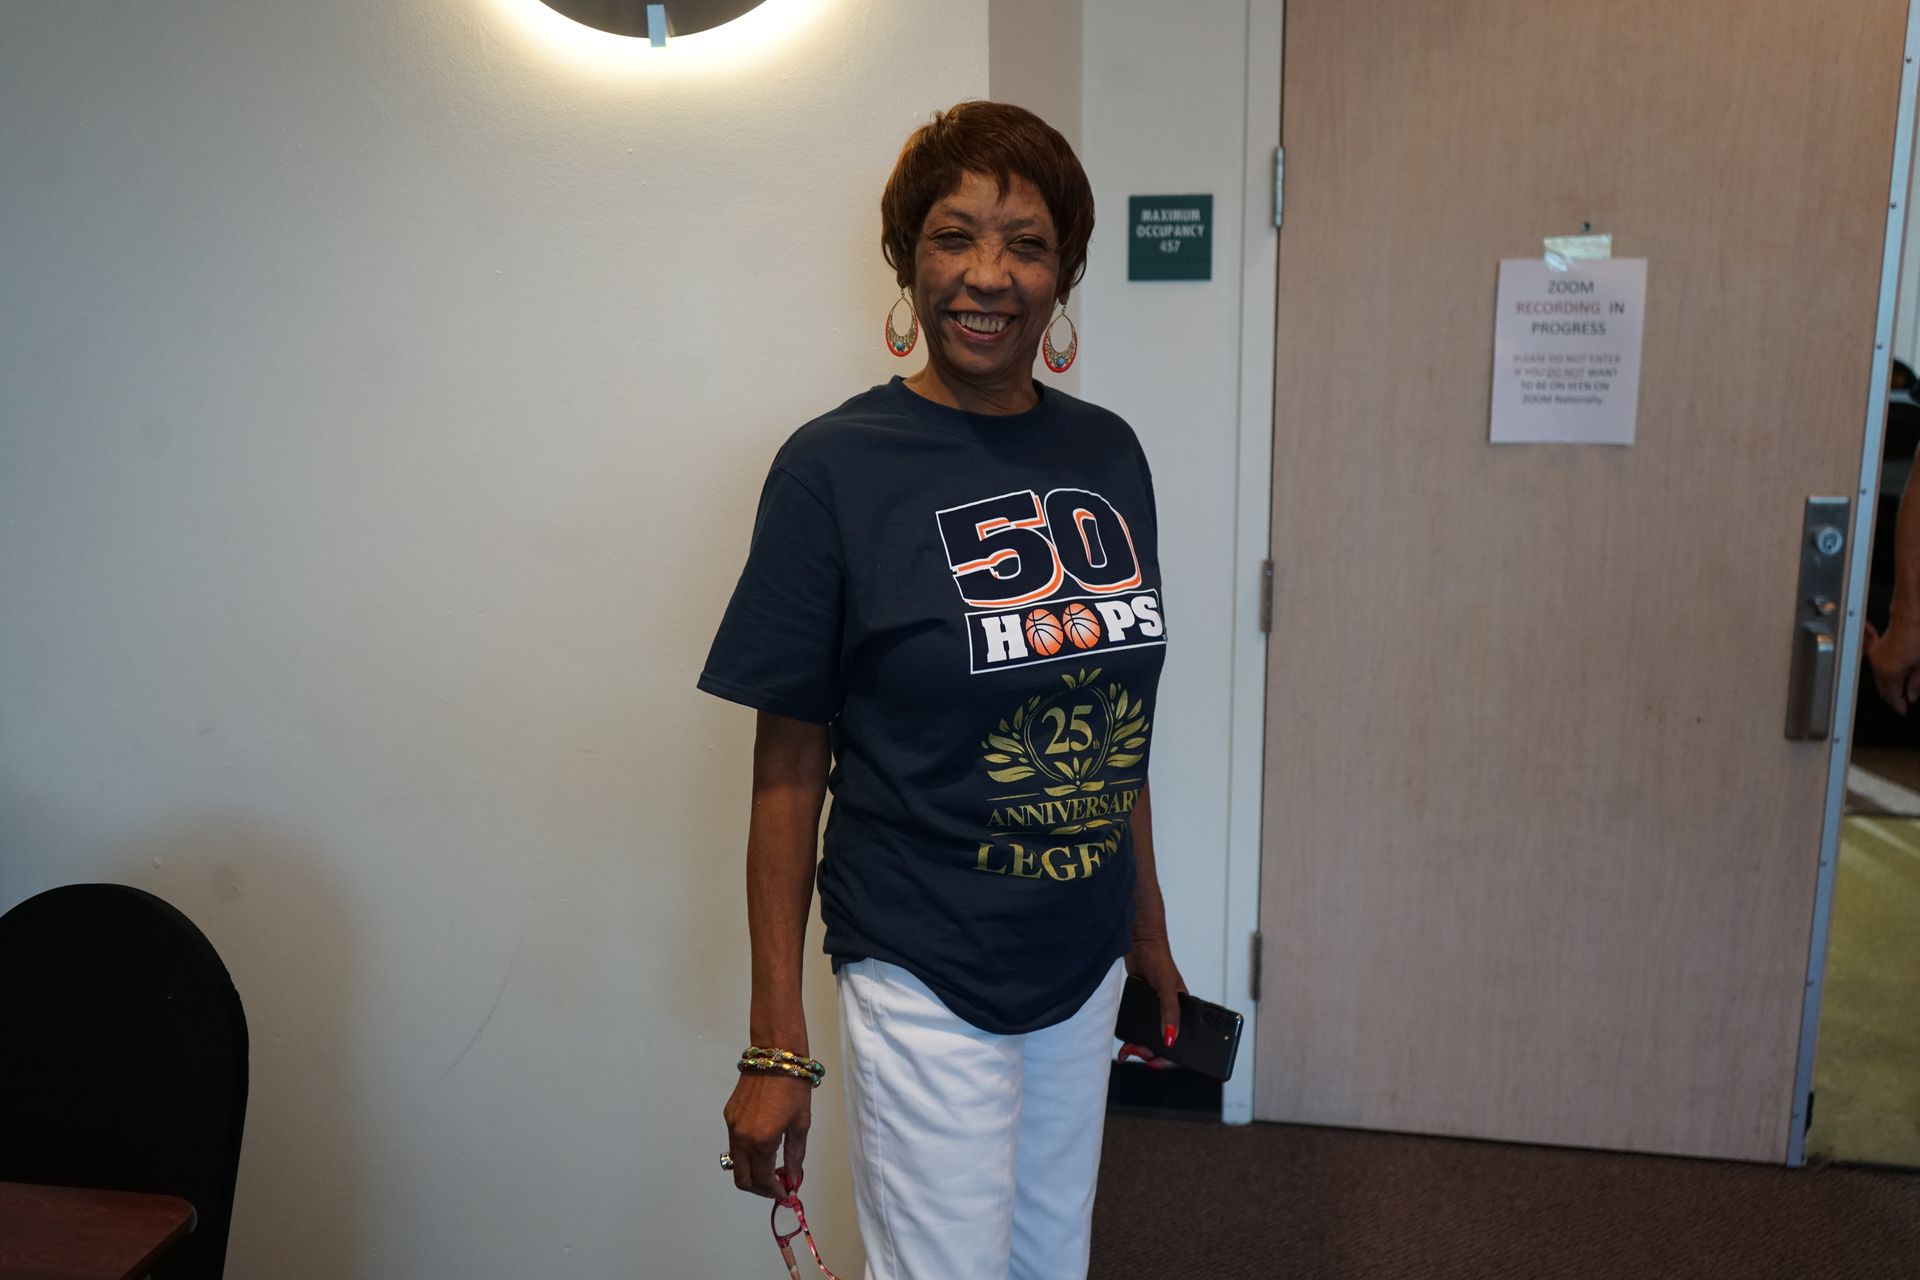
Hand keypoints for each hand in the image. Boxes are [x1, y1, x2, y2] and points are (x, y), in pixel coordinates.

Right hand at [723, 1071, 811, 1198]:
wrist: (776, 1055)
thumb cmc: (795, 1087)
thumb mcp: (801, 1123)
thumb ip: (795, 1155)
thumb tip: (793, 1178)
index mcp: (762, 1141)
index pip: (762, 1180)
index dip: (774, 1192)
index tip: (786, 1193)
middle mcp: (741, 1137)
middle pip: (741, 1178)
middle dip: (759, 1188)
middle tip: (776, 1186)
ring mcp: (732, 1126)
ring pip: (736, 1162)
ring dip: (752, 1171)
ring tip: (772, 1166)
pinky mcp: (728, 1115)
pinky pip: (735, 1143)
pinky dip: (747, 1153)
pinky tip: (764, 1146)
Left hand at [1121, 935, 1185, 1068]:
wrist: (1138, 942)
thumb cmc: (1159, 959)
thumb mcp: (1166, 987)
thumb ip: (1169, 1012)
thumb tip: (1170, 1039)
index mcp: (1184, 1011)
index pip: (1183, 1042)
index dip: (1171, 1056)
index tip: (1155, 1061)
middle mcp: (1171, 1013)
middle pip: (1165, 1045)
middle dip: (1151, 1054)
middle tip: (1136, 1052)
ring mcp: (1156, 1012)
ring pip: (1150, 1039)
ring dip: (1140, 1049)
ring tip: (1127, 1051)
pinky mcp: (1142, 1008)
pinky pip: (1138, 1029)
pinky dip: (1132, 1038)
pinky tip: (1124, 1044)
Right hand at [1865, 617, 1919, 712]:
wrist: (1909, 619)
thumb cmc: (1916, 638)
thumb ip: (1916, 684)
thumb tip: (1912, 695)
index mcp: (1890, 673)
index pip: (1892, 696)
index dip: (1898, 705)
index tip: (1903, 710)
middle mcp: (1879, 667)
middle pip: (1883, 689)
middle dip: (1892, 698)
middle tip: (1902, 703)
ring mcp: (1875, 659)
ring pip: (1879, 680)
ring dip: (1889, 687)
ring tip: (1901, 691)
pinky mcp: (1875, 652)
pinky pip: (1878, 671)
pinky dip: (1886, 677)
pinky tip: (1895, 677)